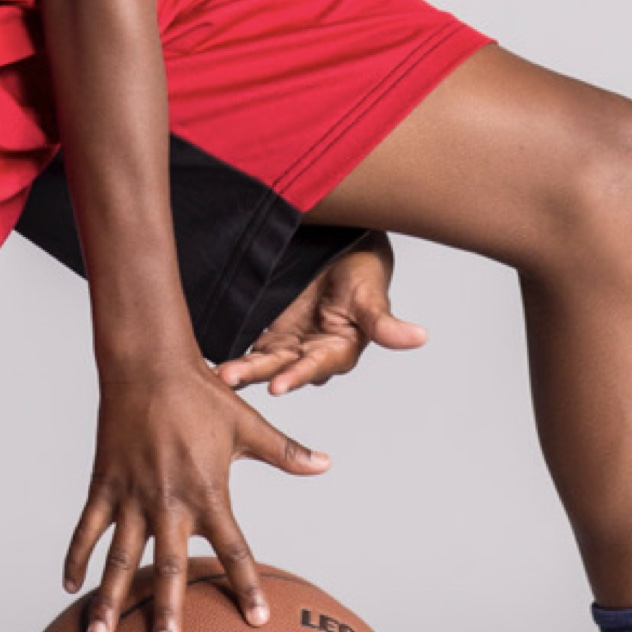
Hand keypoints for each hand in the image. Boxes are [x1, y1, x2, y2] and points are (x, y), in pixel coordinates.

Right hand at [66, 348, 327, 631]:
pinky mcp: (103, 484)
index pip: (235, 547)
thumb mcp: (248, 425)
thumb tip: (326, 464)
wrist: (148, 362)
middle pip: (170, 565)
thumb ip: (285, 451)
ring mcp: (132, 494)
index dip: (247, 585)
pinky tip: (70, 585)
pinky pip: (87, 527)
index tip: (258, 620)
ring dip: (110, 597)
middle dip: (167, 609)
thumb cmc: (201, 393)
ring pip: (120, 556)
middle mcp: (169, 500)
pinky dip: (76, 556)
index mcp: (209, 490)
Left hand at [216, 232, 426, 398]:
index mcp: (337, 350)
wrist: (341, 246)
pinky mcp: (270, 329)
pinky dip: (233, 352)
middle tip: (230, 379)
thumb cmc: (363, 270)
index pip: (316, 366)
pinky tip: (210, 360)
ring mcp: (288, 341)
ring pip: (261, 360)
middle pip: (281, 367)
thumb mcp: (373, 295)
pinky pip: (249, 345)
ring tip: (217, 373)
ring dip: (241, 367)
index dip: (298, 375)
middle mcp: (310, 352)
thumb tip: (420, 337)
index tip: (278, 385)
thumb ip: (386, 322)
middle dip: (255, 373)